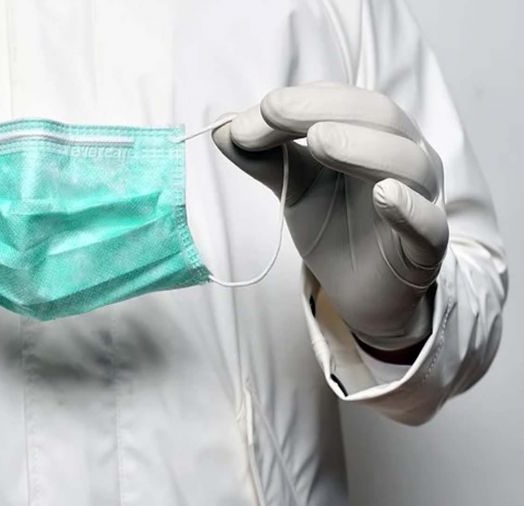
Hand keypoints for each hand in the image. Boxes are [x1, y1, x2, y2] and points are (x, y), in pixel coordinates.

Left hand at [213, 82, 448, 359]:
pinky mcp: (426, 247)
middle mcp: (405, 156)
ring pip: (407, 162)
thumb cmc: (334, 226)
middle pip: (378, 116)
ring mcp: (420, 200)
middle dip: (321, 109)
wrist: (360, 290)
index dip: (296, 102)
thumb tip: (221, 128)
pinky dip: (408, 207)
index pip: (341, 101)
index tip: (246, 120)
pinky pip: (428, 223)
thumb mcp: (294, 186)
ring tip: (319, 140)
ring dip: (361, 146)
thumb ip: (263, 158)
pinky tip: (385, 194)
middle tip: (274, 112)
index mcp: (374, 133)